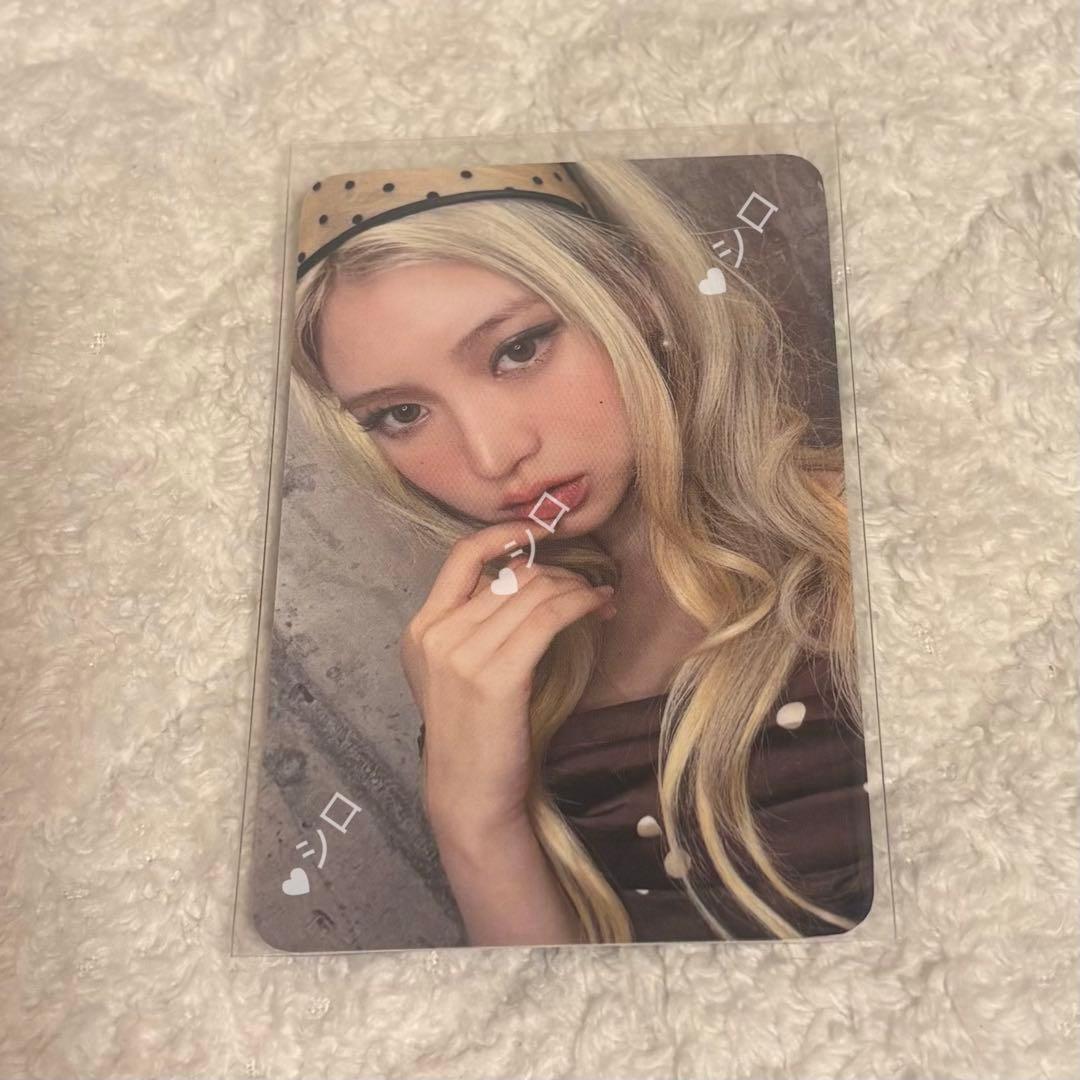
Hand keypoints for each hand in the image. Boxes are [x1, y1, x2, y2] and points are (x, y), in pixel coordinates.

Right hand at [400, 521, 615, 845]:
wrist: (469, 794)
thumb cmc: (473, 734)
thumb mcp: (456, 672)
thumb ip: (475, 625)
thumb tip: (529, 578)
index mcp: (421, 629)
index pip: (461, 557)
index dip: (503, 534)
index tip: (540, 530)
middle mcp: (436, 634)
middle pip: (510, 576)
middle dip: (558, 575)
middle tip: (589, 588)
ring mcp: (462, 654)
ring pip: (533, 593)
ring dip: (576, 590)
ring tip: (599, 602)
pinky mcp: (497, 675)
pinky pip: (548, 618)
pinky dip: (580, 605)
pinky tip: (598, 610)